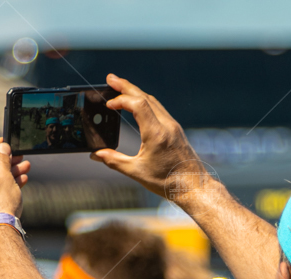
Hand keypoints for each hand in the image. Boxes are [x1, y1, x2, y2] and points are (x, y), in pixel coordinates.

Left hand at [0, 138, 32, 229]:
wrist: (0, 231)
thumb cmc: (1, 202)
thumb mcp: (4, 175)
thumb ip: (2, 158)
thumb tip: (2, 148)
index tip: (6, 141)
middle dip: (6, 162)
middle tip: (20, 157)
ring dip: (8, 173)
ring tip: (25, 169)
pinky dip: (2, 186)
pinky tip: (20, 182)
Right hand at [90, 74, 214, 204]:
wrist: (194, 187)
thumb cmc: (167, 182)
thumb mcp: (136, 172)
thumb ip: (114, 160)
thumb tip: (96, 154)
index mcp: (157, 134)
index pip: (138, 104)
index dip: (121, 100)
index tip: (108, 104)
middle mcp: (167, 126)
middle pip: (145, 97)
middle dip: (126, 86)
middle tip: (110, 78)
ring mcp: (173, 126)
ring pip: (153, 101)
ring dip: (136, 92)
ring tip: (120, 87)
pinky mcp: (175, 130)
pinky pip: (159, 109)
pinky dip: (145, 102)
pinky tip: (137, 103)